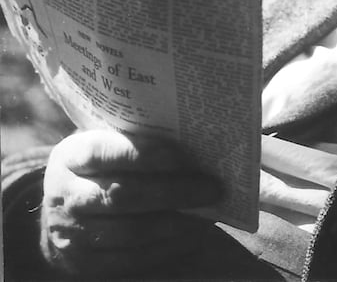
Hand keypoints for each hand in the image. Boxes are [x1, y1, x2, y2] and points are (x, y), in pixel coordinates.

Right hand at [40, 129, 221, 276]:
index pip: (105, 151)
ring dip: (175, 224)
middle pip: (123, 194)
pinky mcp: (82, 263)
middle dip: (174, 191)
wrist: (58, 211)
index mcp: (71, 156)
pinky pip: (129, 259)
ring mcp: (70, 232)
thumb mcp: (105, 143)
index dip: (146, 154)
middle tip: (212, 188)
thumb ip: (137, 139)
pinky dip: (165, 248)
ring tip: (207, 214)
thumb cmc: (100, 167)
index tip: (185, 156)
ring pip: (129, 231)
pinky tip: (190, 236)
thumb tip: (193, 140)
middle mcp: (65, 195)